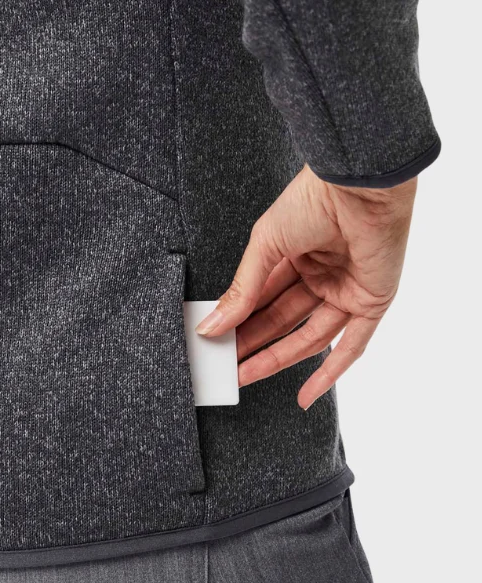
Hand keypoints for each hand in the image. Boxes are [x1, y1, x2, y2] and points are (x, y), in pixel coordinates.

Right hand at [195, 165, 416, 408]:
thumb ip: (242, 290)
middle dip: (253, 343)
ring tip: (245, 376)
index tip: (213, 342)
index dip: (238, 320)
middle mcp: (320, 274)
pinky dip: (329, 372)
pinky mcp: (371, 303)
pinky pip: (351, 346)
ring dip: (278, 358)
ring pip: (309, 336)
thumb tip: (211, 325)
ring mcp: (346, 290)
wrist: (360, 186)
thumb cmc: (313, 199)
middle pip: (282, 320)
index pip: (261, 297)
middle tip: (224, 366)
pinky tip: (305, 396)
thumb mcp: (265, 246)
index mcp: (294, 253)